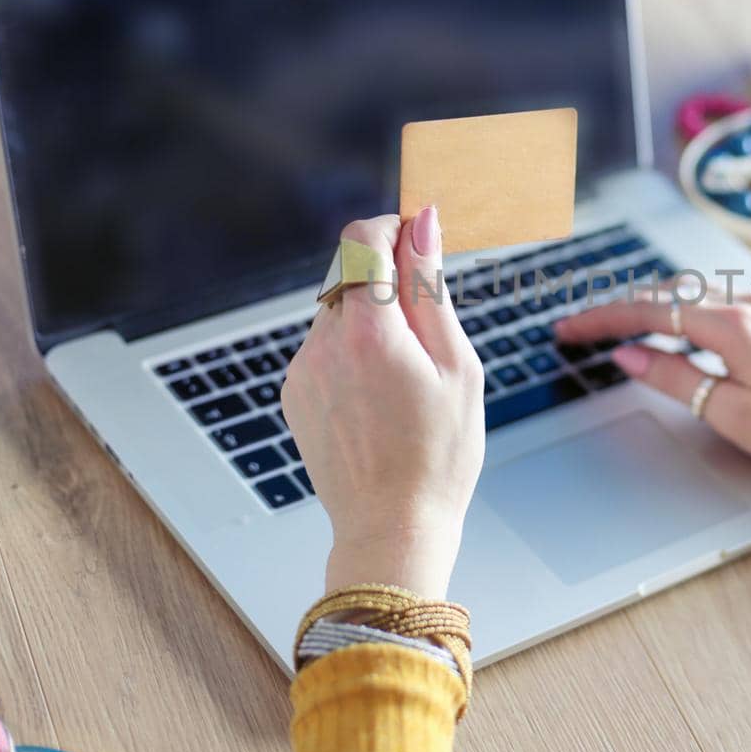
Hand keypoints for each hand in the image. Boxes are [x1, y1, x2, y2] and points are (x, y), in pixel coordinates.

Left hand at [281, 207, 484, 598]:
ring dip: (372, 320)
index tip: (418, 239)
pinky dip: (353, 353)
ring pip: (338, 311)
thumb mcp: (457, 364)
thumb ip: (431, 285)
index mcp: (369, 330)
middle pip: (349, 272)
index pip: (362, 237)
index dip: (392, 227)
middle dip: (388, 280)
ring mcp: (302, 370)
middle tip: (429, 328)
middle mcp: (323, 343)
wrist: (392, 529)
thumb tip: (422, 222)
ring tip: (406, 379)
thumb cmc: (439, 453)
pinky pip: (325, 348)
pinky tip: (381, 399)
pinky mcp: (294, 393)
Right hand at [554, 287, 750, 476]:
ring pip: (688, 296)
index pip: (646, 312)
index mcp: (730, 324)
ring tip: (614, 328)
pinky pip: (713, 303)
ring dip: (646, 308)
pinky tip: (674, 331)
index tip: (566, 328)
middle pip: (663, 295)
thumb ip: (675, 379)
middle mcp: (745, 302)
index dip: (599, 319)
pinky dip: (679, 312)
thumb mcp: (733, 413)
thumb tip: (629, 355)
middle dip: (615, 310)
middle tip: (578, 330)